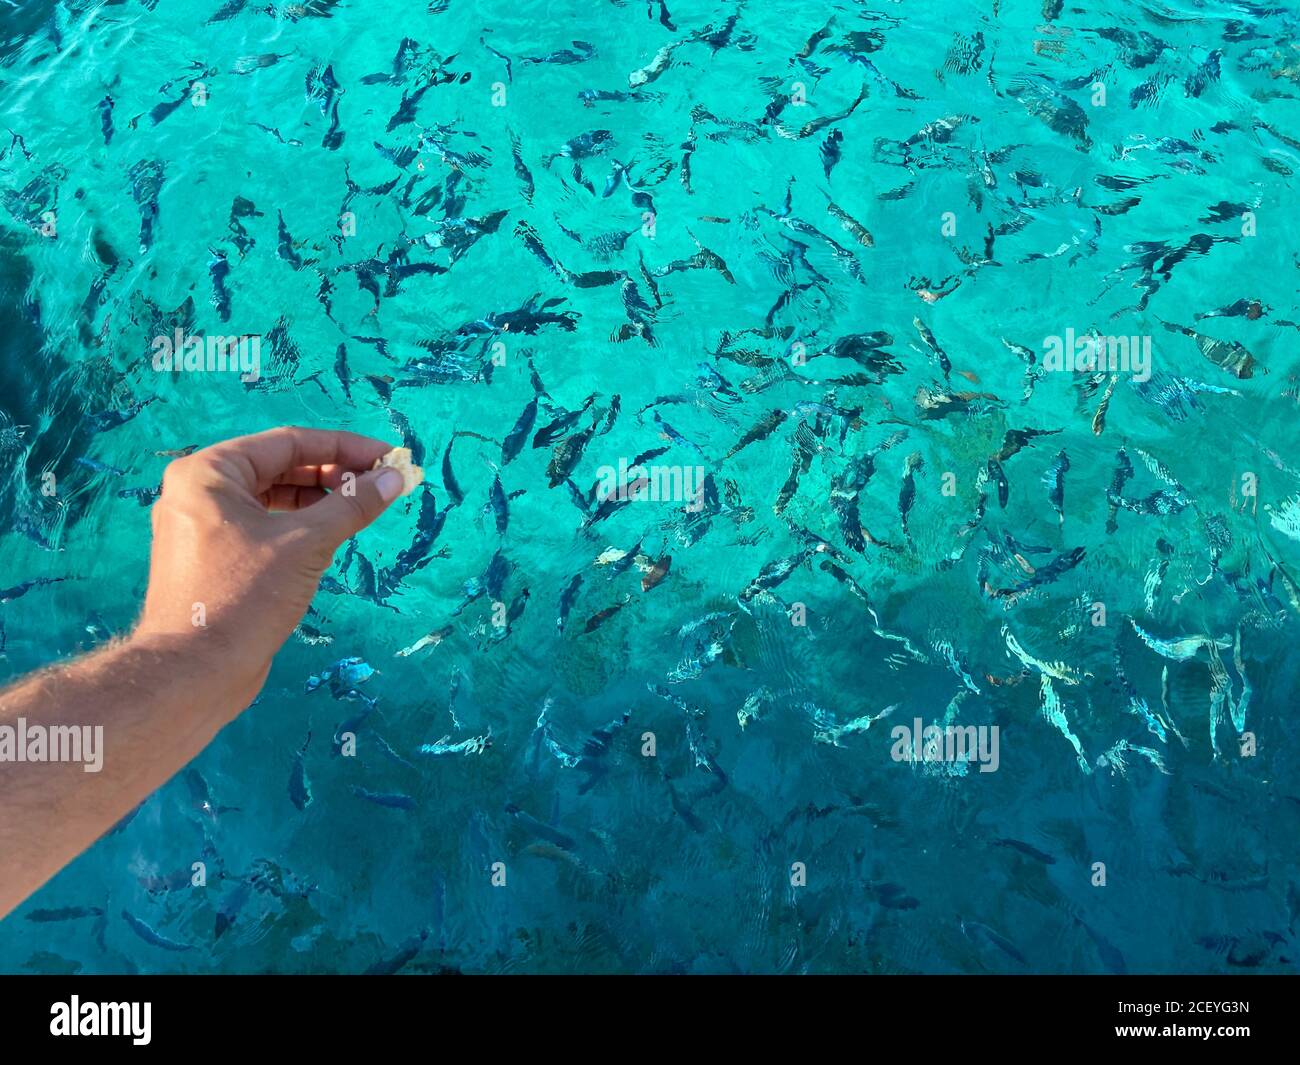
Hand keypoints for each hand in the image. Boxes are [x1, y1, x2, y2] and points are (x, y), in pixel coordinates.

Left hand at [133, 427, 404, 708]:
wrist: (195, 673)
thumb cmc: (245, 595)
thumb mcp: (306, 543)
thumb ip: (353, 505)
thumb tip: (396, 477)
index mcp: (208, 473)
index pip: (288, 443)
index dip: (345, 448)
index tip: (388, 458)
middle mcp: (199, 493)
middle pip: (279, 468)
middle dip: (334, 475)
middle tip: (381, 487)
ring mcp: (203, 528)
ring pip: (273, 500)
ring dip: (320, 502)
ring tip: (362, 511)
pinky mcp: (213, 560)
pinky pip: (264, 528)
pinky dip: (299, 528)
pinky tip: (331, 537)